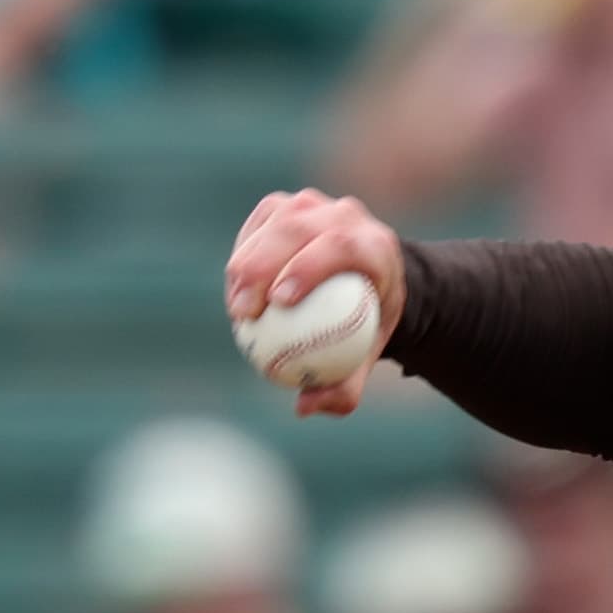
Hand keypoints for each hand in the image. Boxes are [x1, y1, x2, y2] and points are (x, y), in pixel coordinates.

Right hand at [224, 188, 406, 417]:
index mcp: (376, 245)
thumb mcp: (366, 357)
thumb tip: (305, 407)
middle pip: (299, 228)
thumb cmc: (367, 325)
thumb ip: (344, 386)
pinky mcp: (284, 207)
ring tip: (236, 308)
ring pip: (273, 223)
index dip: (308, 267)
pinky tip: (235, 292)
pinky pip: (257, 227)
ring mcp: (314, 206)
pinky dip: (242, 256)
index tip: (280, 303)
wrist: (370, 282)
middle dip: (263, 266)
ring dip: (246, 263)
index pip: (342, 245)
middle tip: (245, 312)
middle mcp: (347, 216)